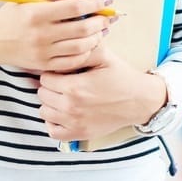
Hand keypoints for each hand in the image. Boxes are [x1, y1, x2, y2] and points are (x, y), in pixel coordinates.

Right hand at [0, 0, 113, 76]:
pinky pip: (72, 62)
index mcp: (37, 13)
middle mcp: (41, 34)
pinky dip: (85, 54)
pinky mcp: (44, 65)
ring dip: (96, 38)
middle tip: (109, 17)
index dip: (94, 3)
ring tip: (101, 31)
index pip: (74, 8)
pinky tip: (89, 45)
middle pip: (81, 29)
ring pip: (80, 47)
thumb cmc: (11, 15)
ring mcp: (43, 52)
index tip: (105, 0)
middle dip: (101, 22)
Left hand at [36, 45, 166, 141]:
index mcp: (75, 86)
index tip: (61, 71)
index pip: (44, 77)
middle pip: (42, 94)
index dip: (52, 72)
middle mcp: (71, 107)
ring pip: (44, 112)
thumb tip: (62, 46)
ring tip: (63, 96)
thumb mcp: (103, 56)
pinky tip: (63, 113)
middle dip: (50, 86)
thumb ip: (81, 49)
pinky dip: (54, 123)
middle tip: (64, 82)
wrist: (139, 101)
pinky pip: (52, 131)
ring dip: (51, 103)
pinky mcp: (79, 134)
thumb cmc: (121, 77)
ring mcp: (74, 123)